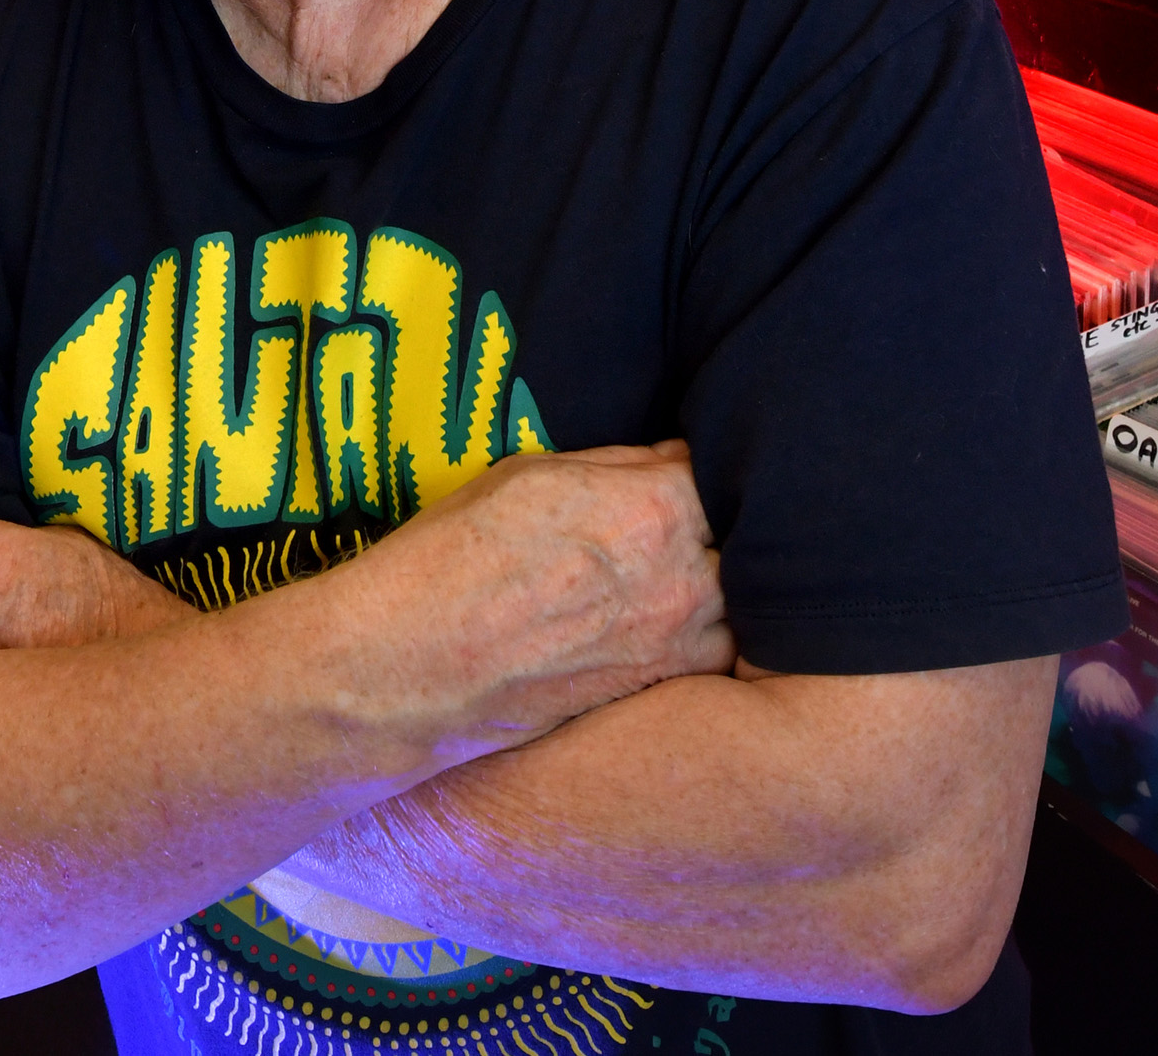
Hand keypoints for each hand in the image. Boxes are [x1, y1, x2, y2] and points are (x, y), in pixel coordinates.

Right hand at [326, 439, 733, 762]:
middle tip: (692, 515)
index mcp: (653, 509)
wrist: (410, 669)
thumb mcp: (529, 475)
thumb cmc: (454, 559)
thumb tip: (667, 462)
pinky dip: (705, 635)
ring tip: (682, 569)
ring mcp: (675, 648)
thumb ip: (617, 467)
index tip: (687, 467)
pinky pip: (713, 655)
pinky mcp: (656, 694)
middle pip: (747, 540)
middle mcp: (681, 582)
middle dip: (726, 523)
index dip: (704, 465)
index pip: (722, 472)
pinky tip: (666, 619)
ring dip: (725, 584)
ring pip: (742, 605)